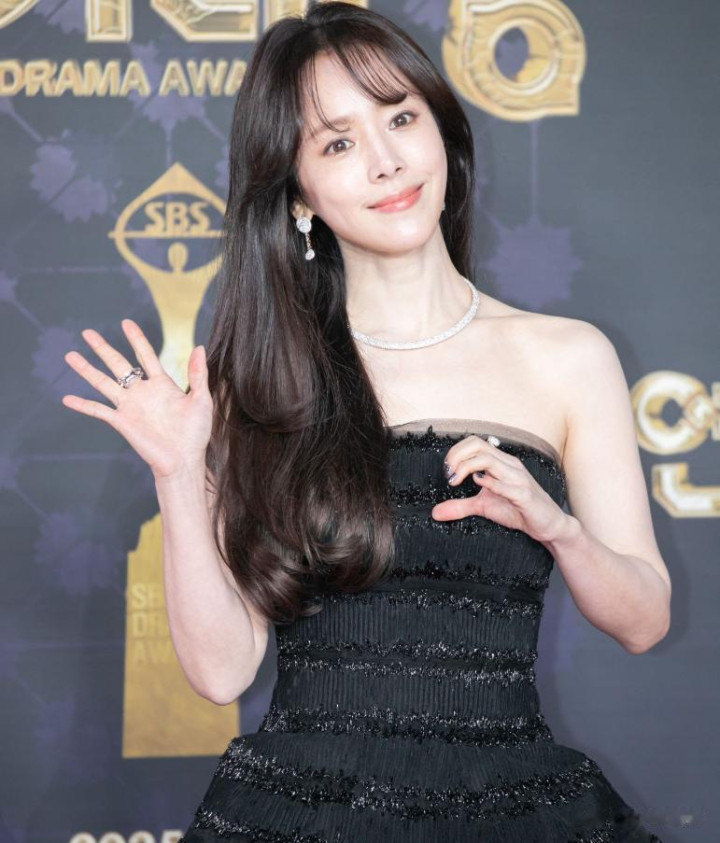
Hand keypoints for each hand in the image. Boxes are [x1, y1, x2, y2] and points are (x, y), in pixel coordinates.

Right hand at [61, 319, 212, 479]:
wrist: (184, 460)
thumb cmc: (195, 432)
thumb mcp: (201, 399)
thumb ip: (198, 374)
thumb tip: (199, 346)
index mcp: (161, 384)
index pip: (145, 355)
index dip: (136, 339)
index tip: (125, 323)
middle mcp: (142, 392)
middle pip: (118, 364)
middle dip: (103, 348)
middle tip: (87, 333)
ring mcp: (129, 406)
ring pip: (103, 382)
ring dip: (86, 370)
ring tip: (70, 355)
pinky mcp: (122, 422)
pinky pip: (98, 411)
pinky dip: (83, 405)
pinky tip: (67, 398)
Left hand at [432, 434, 566, 543]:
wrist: (547, 524)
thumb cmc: (517, 510)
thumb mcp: (483, 507)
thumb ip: (460, 506)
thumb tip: (435, 512)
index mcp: (501, 462)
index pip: (475, 443)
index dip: (456, 452)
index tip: (446, 470)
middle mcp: (509, 465)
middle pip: (478, 446)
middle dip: (457, 457)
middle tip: (448, 475)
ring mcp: (518, 478)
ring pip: (489, 460)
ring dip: (467, 468)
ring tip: (455, 481)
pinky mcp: (525, 495)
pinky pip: (506, 484)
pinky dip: (490, 483)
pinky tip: (479, 485)